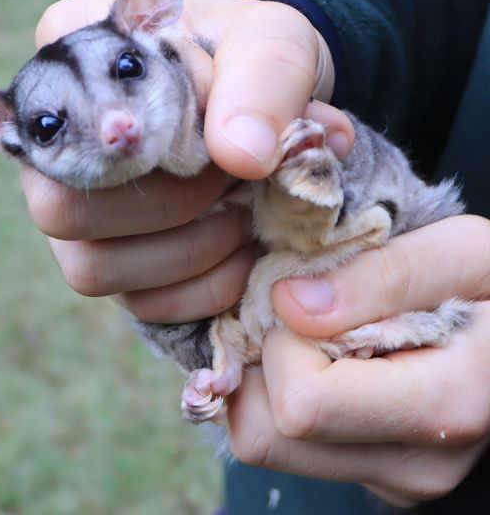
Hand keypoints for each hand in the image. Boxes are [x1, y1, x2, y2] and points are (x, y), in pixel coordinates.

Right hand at [22, 0, 353, 316]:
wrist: (264, 105)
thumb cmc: (252, 66)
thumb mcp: (272, 44)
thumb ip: (262, 80)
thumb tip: (242, 155)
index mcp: (70, 63)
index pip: (64, 120)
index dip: (141, 144)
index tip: (215, 147)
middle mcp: (56, 147)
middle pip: (62, 210)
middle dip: (168, 207)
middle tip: (232, 184)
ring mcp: (78, 210)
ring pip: (91, 268)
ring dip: (185, 254)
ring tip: (243, 218)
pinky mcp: (114, 258)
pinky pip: (135, 301)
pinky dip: (199, 289)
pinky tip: (241, 256)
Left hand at [227, 215, 489, 506]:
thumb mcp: (463, 254)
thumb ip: (383, 274)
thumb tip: (289, 302)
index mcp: (441, 408)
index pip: (300, 403)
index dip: (286, 340)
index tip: (309, 298)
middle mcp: (411, 463)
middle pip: (266, 435)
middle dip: (266, 364)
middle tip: (300, 317)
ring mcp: (390, 474)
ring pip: (267, 441)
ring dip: (271, 379)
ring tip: (315, 335)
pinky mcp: (371, 469)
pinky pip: (289, 441)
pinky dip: (287, 394)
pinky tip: (324, 358)